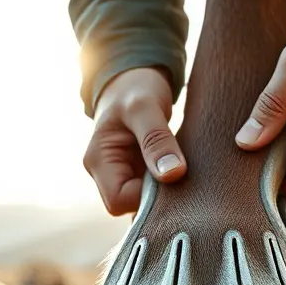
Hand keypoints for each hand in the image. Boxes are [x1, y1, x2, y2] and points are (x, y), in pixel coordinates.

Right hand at [83, 67, 185, 215]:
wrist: (134, 77)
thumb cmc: (135, 87)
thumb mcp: (145, 107)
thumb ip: (157, 140)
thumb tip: (173, 174)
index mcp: (97, 161)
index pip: (119, 201)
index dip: (147, 198)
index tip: (174, 177)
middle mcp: (106, 173)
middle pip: (131, 207)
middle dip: (159, 200)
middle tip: (187, 181)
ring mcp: (123, 175)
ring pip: (145, 202)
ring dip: (167, 194)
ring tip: (188, 175)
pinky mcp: (139, 173)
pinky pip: (154, 191)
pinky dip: (170, 186)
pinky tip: (186, 174)